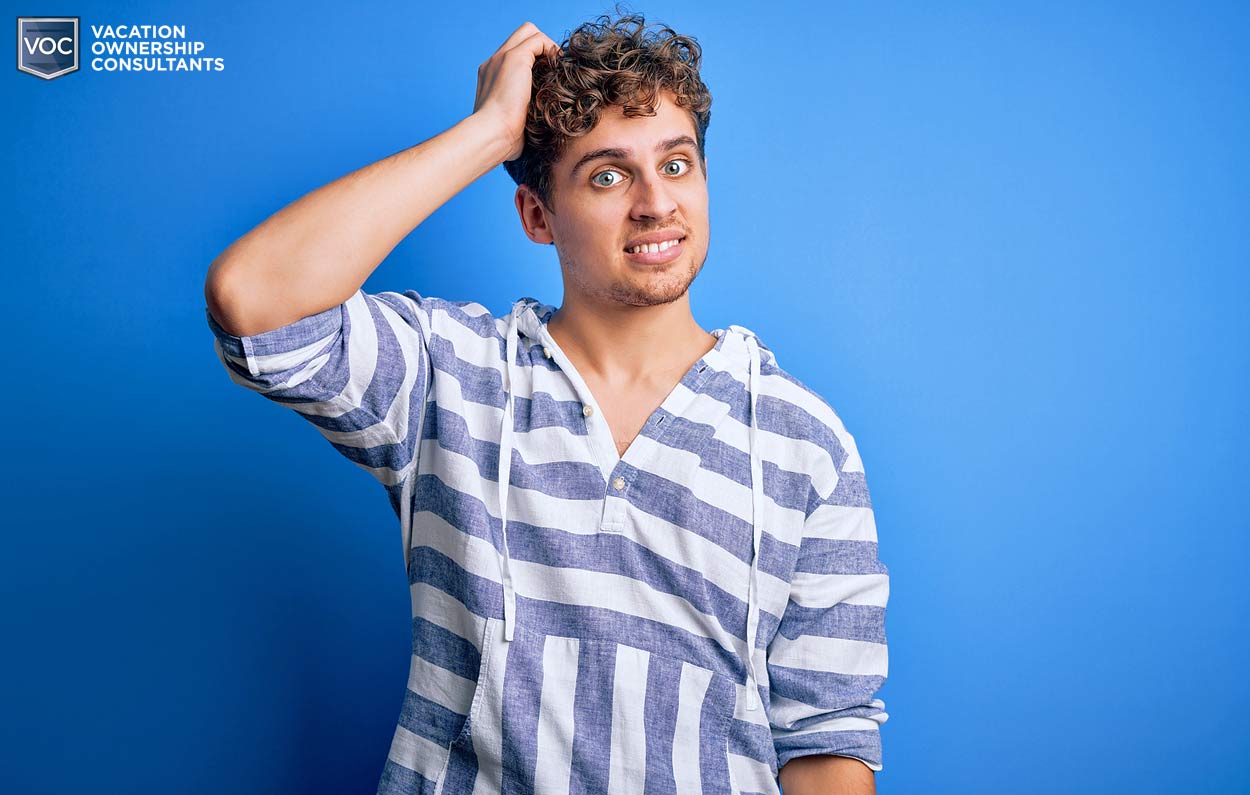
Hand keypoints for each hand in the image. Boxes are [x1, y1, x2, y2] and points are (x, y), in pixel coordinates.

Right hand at [472, 21, 561, 161]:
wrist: (492, 135)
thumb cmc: (502, 140)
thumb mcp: (513, 125)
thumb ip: (522, 116)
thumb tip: (537, 130)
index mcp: (490, 77)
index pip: (513, 54)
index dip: (533, 60)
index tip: (546, 78)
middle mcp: (493, 63)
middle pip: (520, 36)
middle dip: (540, 48)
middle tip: (553, 70)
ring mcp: (501, 58)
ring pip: (529, 32)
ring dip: (547, 47)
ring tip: (557, 68)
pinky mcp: (514, 58)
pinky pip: (538, 40)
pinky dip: (551, 50)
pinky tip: (556, 69)